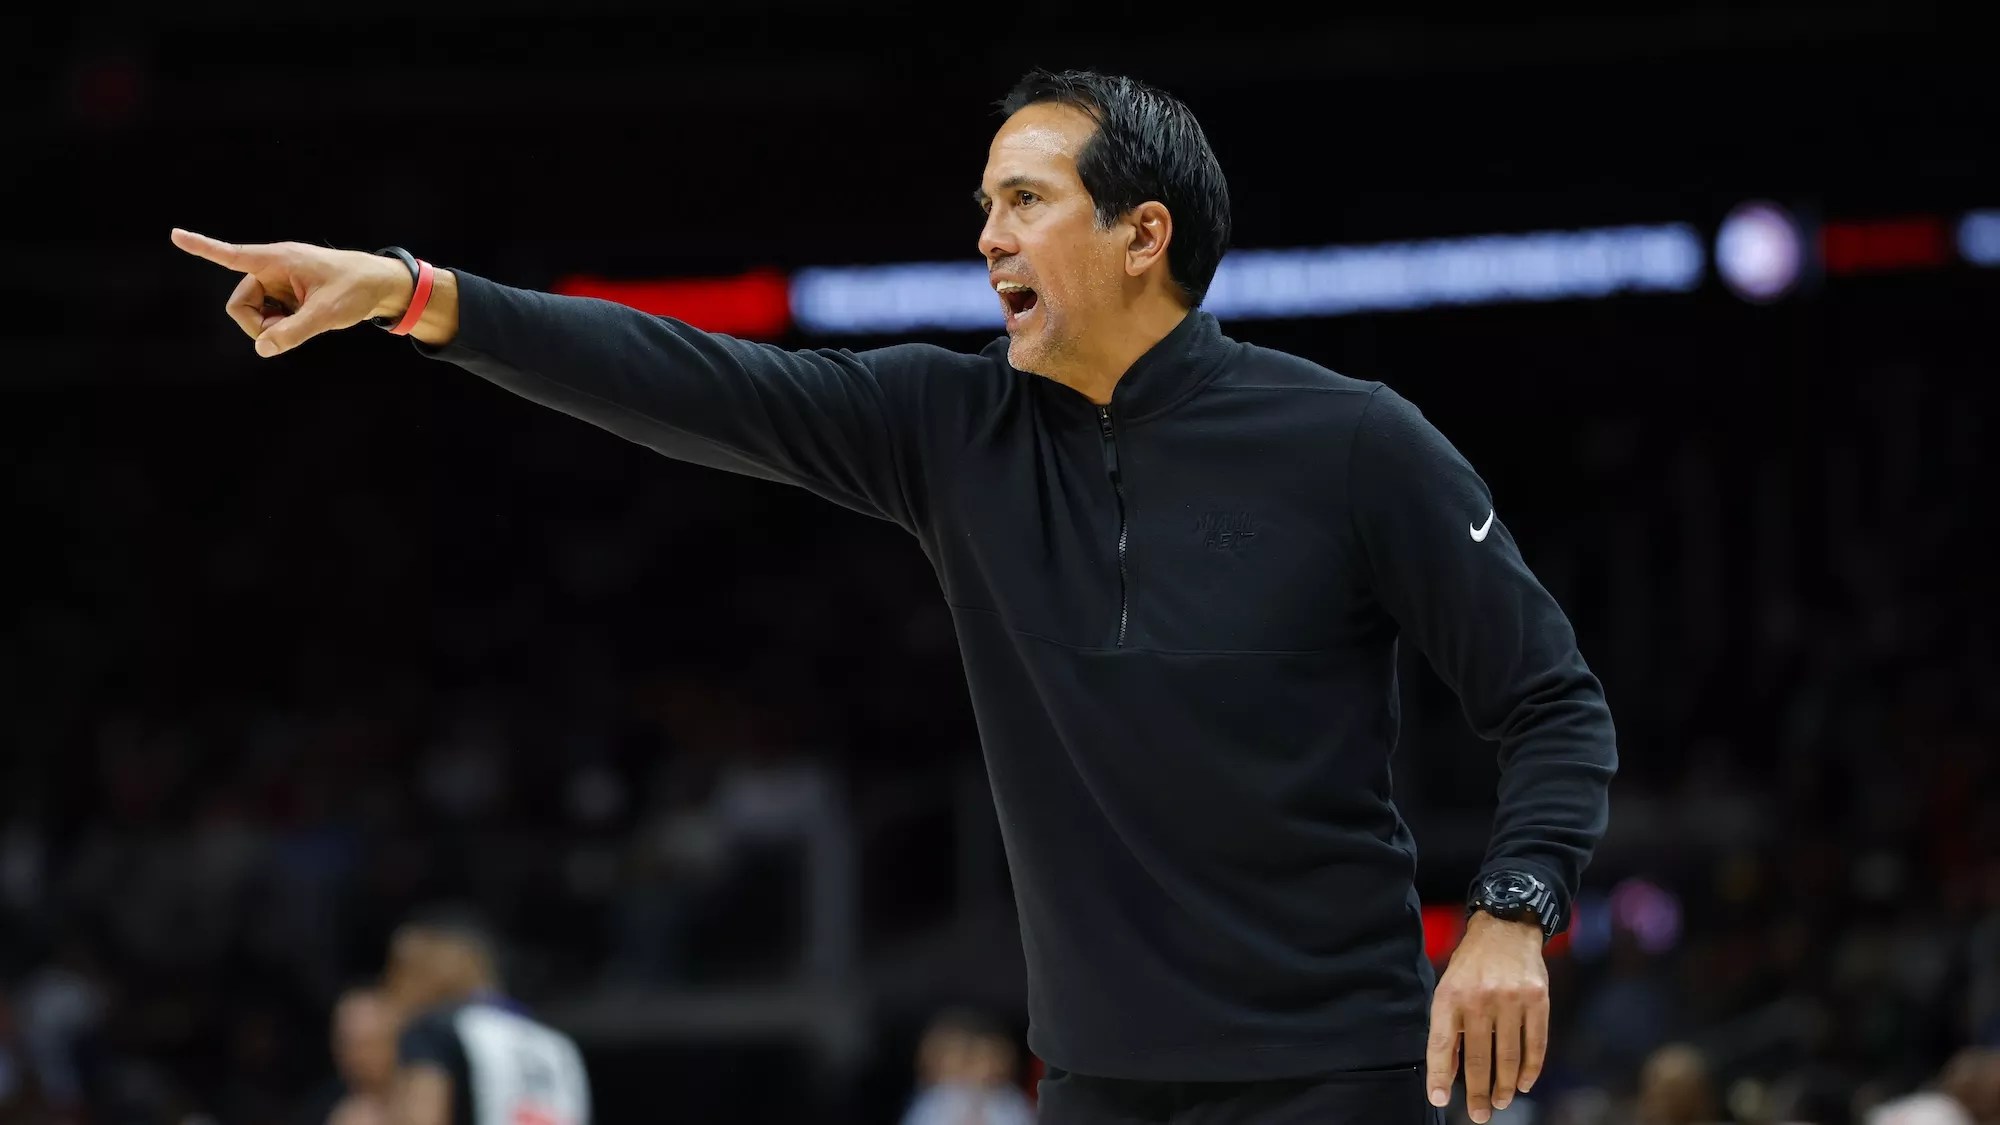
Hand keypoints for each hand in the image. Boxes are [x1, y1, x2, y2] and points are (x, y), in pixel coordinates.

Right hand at [170, 229, 412, 356]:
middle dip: (258, 323)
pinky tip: (301, 322)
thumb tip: (262, 350)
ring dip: (272, 326)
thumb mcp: (326, 314)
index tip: (175, 234)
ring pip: (254, 312)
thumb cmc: (357, 290)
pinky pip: (270, 314)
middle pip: (240, 302)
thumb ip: (293, 333)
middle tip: (289, 332)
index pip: (232, 255)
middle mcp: (273, 268)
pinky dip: (281, 324)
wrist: (382, 286)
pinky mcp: (286, 293)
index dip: (202, 247)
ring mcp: (279, 282)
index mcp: (277, 260)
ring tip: (304, 322)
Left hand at [1426, 910, 1549, 1121]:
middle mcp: (1479, 998)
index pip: (1442, 1044)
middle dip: (1477, 1092)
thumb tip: (1449, 1074)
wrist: (1505, 928)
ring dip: (1504, 1085)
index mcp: (1450, 995)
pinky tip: (1524, 1083)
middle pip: (1479, 1057)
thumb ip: (1449, 1028)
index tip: (1439, 1099)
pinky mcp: (1538, 999)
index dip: (1440, 1075)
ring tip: (1500, 1102)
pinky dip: (1530, 1068)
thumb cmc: (1471, 966)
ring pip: (1508, 1055)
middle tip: (1479, 1115)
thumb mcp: (1449, 989)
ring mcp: (1511, 998)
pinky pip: (1535, 1043)